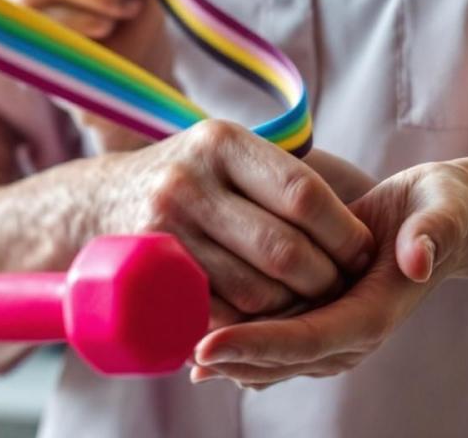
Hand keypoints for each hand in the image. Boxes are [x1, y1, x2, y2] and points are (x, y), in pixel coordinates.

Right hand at [86, 120, 376, 328]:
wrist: (100, 201)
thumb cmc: (192, 178)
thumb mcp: (229, 152)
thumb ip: (285, 174)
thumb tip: (367, 208)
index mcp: (221, 142)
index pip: (302, 193)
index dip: (343, 230)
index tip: (363, 251)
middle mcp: (189, 180)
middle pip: (283, 249)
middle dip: (326, 279)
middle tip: (342, 287)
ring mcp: (164, 229)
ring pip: (256, 292)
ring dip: (294, 309)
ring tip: (307, 304)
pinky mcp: (148, 276)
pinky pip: (220, 316)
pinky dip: (251, 326)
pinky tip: (265, 318)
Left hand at [190, 161, 467, 387]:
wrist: (447, 219)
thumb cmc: (444, 209)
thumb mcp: (444, 210)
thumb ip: (433, 232)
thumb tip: (416, 258)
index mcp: (376, 312)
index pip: (308, 340)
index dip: (257, 345)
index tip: (208, 347)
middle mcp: (351, 333)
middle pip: (280, 358)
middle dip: (229, 356)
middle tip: (175, 347)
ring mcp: (333, 330)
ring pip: (270, 356)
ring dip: (226, 353)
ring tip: (173, 342)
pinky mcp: (318, 315)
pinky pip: (271, 337)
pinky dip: (235, 338)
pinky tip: (195, 333)